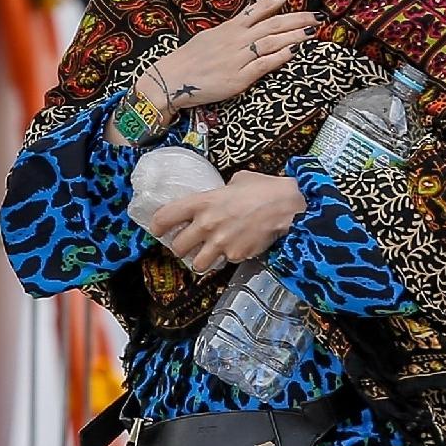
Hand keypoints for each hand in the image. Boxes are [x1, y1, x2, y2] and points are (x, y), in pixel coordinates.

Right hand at [141, 0, 318, 116]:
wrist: (170, 80)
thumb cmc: (190, 60)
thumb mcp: (211, 36)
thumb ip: (232, 29)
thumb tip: (249, 19)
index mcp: (230, 28)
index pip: (258, 9)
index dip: (278, 0)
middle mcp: (236, 39)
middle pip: (272, 24)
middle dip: (297, 18)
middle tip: (318, 16)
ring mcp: (238, 58)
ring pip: (272, 41)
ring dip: (295, 35)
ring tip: (313, 30)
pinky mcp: (239, 78)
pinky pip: (264, 64)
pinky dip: (280, 57)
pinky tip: (295, 52)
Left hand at [148, 171, 306, 274]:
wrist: (288, 206)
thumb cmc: (265, 188)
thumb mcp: (237, 181)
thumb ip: (222, 192)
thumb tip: (221, 195)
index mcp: (203, 202)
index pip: (165, 217)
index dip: (157, 226)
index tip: (158, 230)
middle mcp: (206, 225)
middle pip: (178, 247)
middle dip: (182, 247)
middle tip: (189, 245)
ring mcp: (220, 243)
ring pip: (197, 264)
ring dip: (201, 260)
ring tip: (209, 255)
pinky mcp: (235, 255)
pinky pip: (225, 262)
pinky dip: (229, 258)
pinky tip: (238, 248)